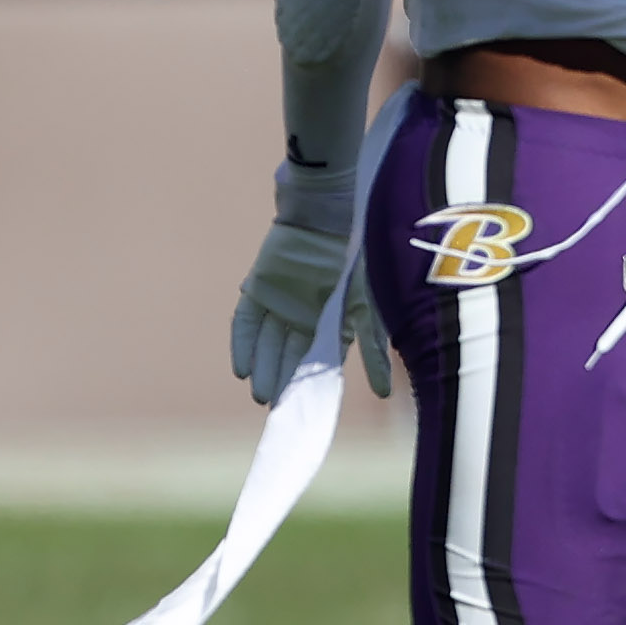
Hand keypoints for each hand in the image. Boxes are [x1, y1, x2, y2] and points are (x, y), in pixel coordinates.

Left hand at [229, 170, 386, 405]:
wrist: (333, 213)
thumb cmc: (362, 257)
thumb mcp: (372, 306)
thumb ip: (373, 348)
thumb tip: (384, 394)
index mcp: (335, 320)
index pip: (320, 361)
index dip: (313, 385)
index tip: (309, 411)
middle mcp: (306, 314)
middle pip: (290, 356)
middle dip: (284, 382)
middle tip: (279, 409)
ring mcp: (280, 301)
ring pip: (267, 344)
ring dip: (263, 369)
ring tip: (262, 395)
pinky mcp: (258, 288)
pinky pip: (245, 322)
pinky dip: (242, 345)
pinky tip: (241, 369)